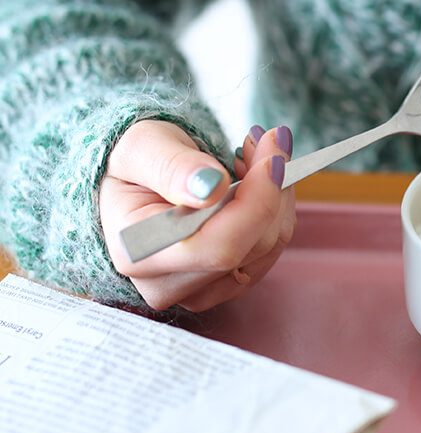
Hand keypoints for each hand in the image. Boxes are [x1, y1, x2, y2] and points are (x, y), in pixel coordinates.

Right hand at [99, 121, 296, 311]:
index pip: (219, 247)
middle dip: (271, 188)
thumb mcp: (141, 146)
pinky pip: (271, 247)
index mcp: (139, 254)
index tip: (273, 158)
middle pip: (252, 246)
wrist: (133, 181)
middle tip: (268, 141)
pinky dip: (274, 208)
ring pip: (269, 245)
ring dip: (276, 194)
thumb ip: (172, 166)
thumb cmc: (134, 163)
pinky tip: (255, 181)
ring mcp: (199, 292)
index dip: (257, 203)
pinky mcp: (224, 284)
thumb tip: (210, 188)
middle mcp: (167, 284)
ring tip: (255, 155)